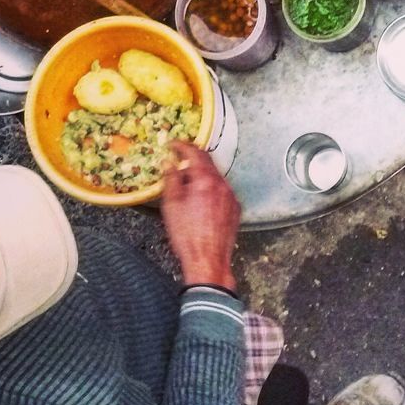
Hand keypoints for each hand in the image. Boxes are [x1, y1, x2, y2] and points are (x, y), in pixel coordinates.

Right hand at [161, 143, 240, 291]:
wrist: (208, 260)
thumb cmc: (187, 235)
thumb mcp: (171, 205)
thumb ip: (171, 179)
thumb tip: (169, 162)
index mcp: (206, 180)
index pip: (195, 153)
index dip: (182, 145)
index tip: (172, 144)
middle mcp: (222, 184)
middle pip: (208, 162)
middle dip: (193, 157)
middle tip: (179, 157)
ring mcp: (231, 196)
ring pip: (216, 176)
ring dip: (202, 173)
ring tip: (187, 180)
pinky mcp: (235, 208)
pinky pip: (222, 190)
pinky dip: (211, 187)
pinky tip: (201, 198)